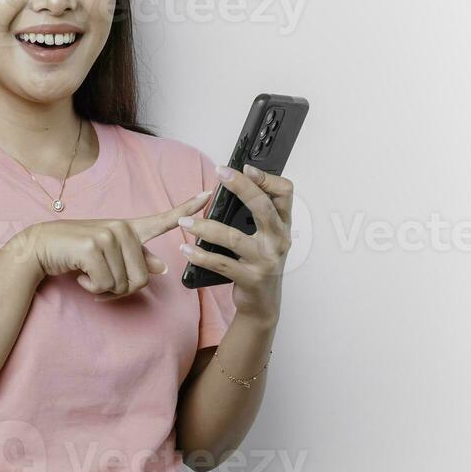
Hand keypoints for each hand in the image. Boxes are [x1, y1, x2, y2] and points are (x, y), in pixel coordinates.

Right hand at [12, 190, 212, 299]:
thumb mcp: (108, 254)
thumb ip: (135, 259)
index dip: (187, 207)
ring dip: (104, 289)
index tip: (208, 194)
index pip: (162, 219)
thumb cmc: (75, 253)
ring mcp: (108, 235)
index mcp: (128, 228)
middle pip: (143, 278)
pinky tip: (80, 275)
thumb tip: (161, 267)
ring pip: (124, 284)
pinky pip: (106, 285)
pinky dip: (92, 288)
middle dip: (121, 289)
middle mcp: (121, 228)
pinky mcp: (93, 247)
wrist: (40, 248)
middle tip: (101, 281)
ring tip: (89, 275)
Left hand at [177, 163, 291, 320]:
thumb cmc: (260, 264)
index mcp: (282, 225)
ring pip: (234, 237)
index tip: (246, 167)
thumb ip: (256, 215)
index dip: (267, 178)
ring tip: (185, 223)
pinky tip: (187, 250)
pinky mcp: (250, 278)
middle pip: (262, 207)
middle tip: (220, 174)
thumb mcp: (266, 237)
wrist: (263, 304)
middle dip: (241, 186)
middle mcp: (278, 240)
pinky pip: (221, 264)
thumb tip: (230, 186)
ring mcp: (266, 260)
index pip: (285, 193)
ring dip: (206, 227)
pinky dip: (201, 256)